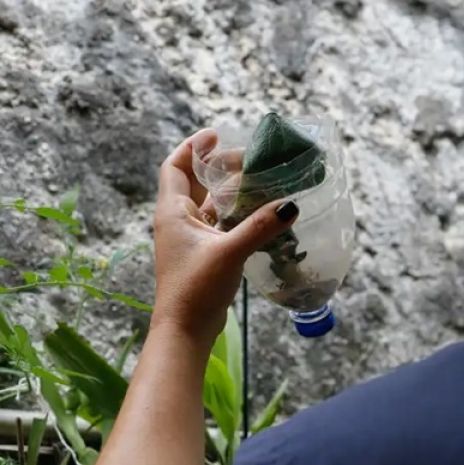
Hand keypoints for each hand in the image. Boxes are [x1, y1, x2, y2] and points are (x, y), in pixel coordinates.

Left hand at [149, 129, 298, 343]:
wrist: (185, 330)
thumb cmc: (196, 288)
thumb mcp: (230, 252)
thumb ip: (260, 227)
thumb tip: (290, 205)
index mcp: (173, 212)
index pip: (175, 167)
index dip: (193, 147)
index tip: (215, 134)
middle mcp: (177, 221)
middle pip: (195, 182)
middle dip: (219, 167)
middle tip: (249, 159)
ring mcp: (190, 239)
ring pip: (209, 204)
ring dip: (229, 191)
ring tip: (256, 180)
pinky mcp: (202, 255)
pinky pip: (219, 224)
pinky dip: (235, 214)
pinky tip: (257, 214)